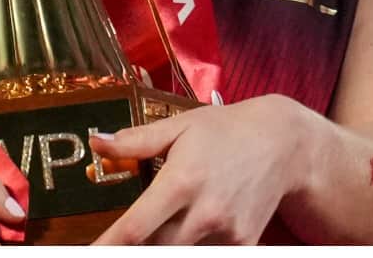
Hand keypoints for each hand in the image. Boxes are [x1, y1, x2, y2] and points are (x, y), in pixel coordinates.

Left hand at [92, 95, 307, 244]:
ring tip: (169, 222)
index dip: (107, 247)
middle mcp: (205, 211)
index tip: (88, 253)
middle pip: (155, 251)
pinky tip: (193, 231)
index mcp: (182, 180)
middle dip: (135, 249)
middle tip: (125, 239)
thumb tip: (96, 143)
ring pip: (181, 256)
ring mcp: (227, 232)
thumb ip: (136, 141)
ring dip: (166, 245)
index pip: (134, 229)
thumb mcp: (181, 126)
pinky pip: (211, 256)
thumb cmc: (226, 131)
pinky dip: (197, 247)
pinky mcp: (245, 243)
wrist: (284, 142)